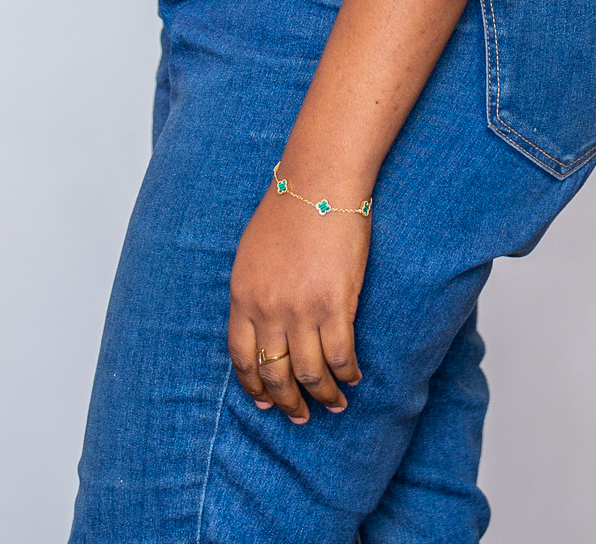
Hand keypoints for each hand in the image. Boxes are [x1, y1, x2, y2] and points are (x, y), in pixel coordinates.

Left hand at [227, 177, 369, 422]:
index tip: (265, 402)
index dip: (254, 386)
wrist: (319, 181)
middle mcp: (267, 309)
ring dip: (323, 396)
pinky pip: (339, 355)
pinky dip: (346, 373)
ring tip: (334, 404)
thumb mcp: (253, 252)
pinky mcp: (334, 304)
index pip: (242, 357)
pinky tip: (353, 378)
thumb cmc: (289, 207)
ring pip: (309, 373)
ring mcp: (300, 310)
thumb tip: (264, 320)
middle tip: (300, 415)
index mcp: (243, 295)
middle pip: (274, 373)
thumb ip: (254, 289)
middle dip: (287, 401)